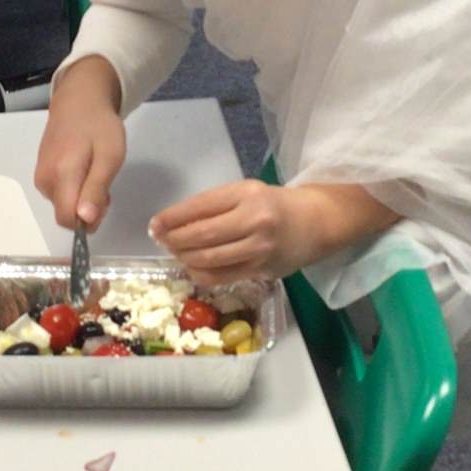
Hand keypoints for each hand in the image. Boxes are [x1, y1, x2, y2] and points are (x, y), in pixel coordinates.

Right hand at [34, 57, 125, 228]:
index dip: (88, 221)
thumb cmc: (99, 126)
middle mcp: (44, 180)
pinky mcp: (41, 172)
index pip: (67, 220)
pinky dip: (74, 190)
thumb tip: (85, 220)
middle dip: (87, 209)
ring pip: (63, 205)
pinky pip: (59, 194)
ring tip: (95, 171)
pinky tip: (84, 169)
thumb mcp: (110, 157)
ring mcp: (40, 176)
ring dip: (82, 199)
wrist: (78, 100)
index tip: (104, 202)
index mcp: (61, 176)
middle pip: (65, 214)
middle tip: (104, 183)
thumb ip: (96, 189)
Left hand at [149, 181, 334, 286]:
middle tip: (161, 241)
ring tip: (176, 253)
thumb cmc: (275, 205)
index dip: (172, 218)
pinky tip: (192, 268)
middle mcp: (254, 220)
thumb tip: (173, 223)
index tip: (155, 224)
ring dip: (185, 258)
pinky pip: (221, 277)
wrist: (315, 223)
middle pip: (202, 234)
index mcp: (247, 194)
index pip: (200, 206)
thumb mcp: (247, 193)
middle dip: (174, 240)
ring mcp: (258, 248)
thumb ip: (215, 206)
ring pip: (209, 259)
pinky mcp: (261, 270)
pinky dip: (200, 274)